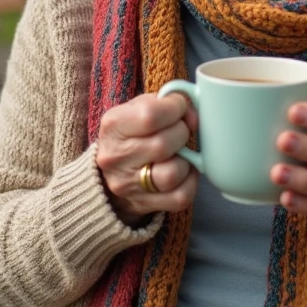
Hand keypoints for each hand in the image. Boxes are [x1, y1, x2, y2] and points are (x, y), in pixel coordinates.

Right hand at [95, 92, 198, 226]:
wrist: (111, 173)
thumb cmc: (132, 133)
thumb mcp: (138, 109)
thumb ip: (166, 102)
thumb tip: (195, 115)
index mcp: (113, 126)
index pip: (150, 115)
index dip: (174, 108)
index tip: (178, 108)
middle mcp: (116, 156)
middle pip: (163, 144)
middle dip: (181, 133)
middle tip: (179, 130)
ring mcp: (128, 184)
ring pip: (171, 174)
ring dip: (185, 160)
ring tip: (180, 153)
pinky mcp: (144, 204)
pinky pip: (181, 196)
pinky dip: (189, 181)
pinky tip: (183, 171)